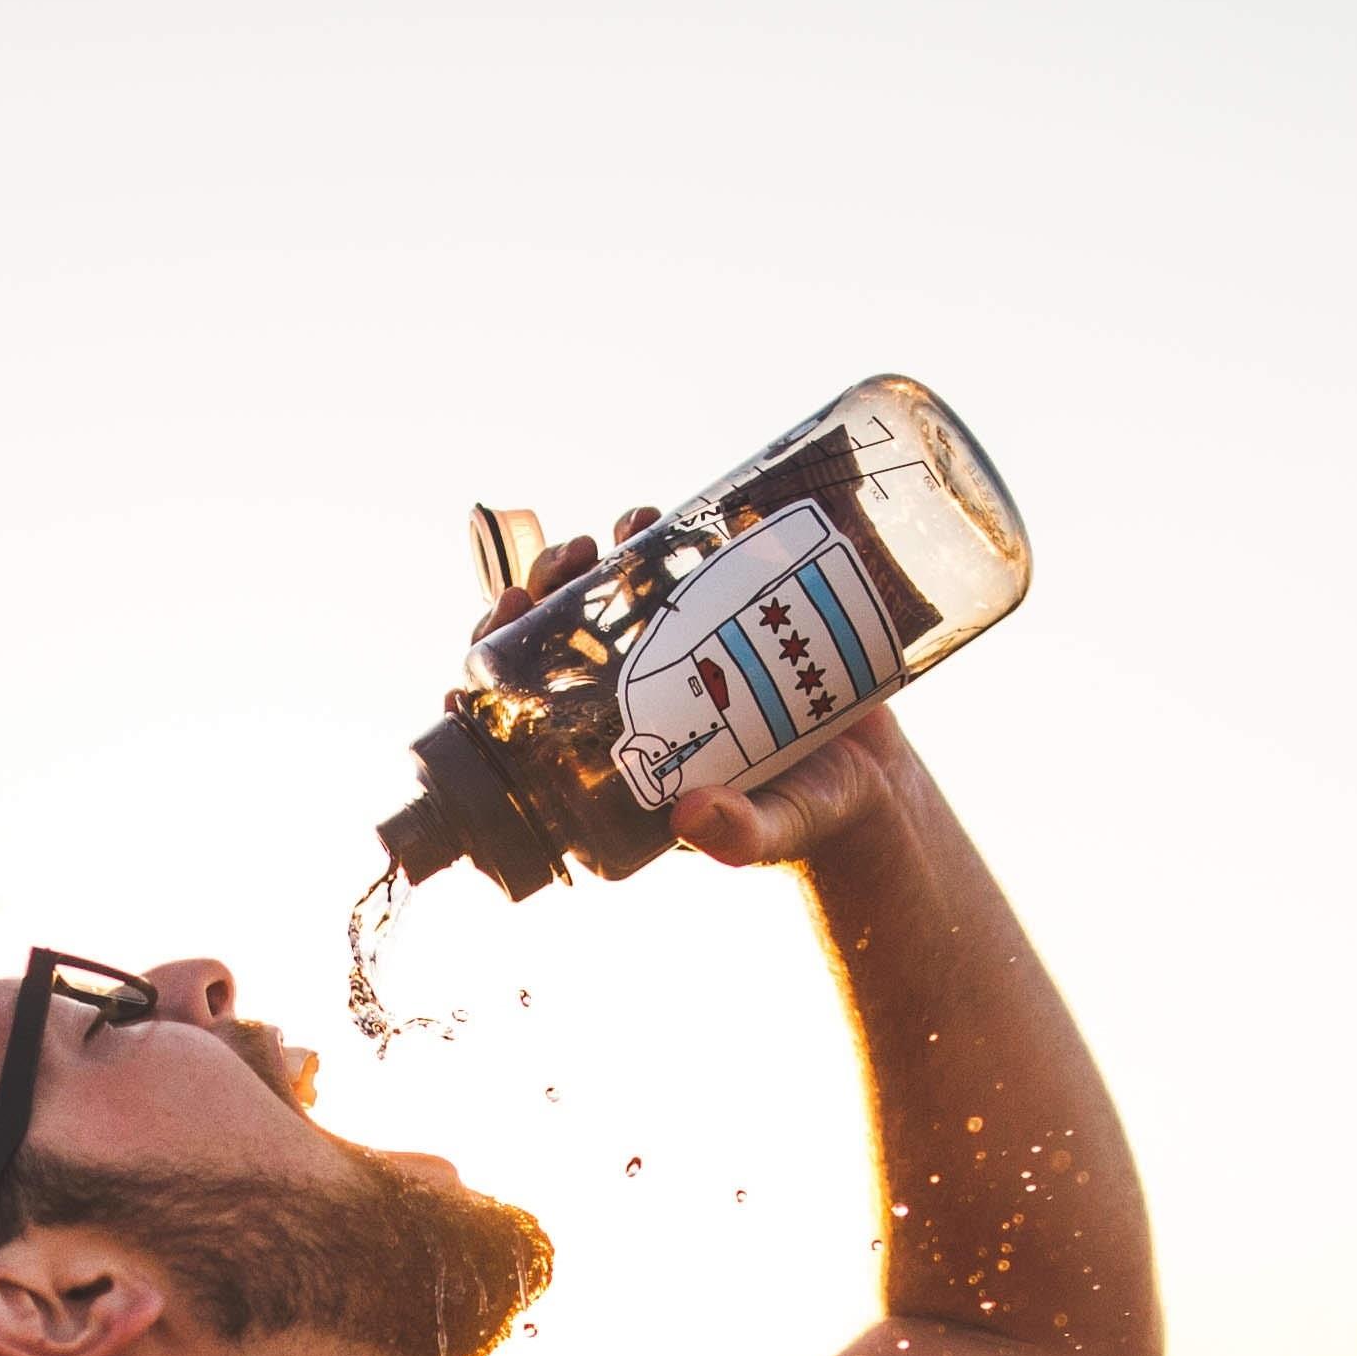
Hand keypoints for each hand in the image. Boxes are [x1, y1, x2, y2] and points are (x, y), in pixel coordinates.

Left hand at [481, 508, 923, 875]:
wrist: (878, 777)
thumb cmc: (809, 820)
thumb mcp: (770, 833)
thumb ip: (737, 837)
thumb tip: (691, 820)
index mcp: (617, 760)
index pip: (529, 723)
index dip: (490, 689)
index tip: (478, 656)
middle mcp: (634, 702)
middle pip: (555, 644)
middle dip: (536, 600)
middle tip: (551, 575)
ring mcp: (674, 655)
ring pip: (604, 598)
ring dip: (587, 562)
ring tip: (606, 536)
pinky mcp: (721, 616)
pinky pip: (670, 568)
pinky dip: (656, 536)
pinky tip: (654, 519)